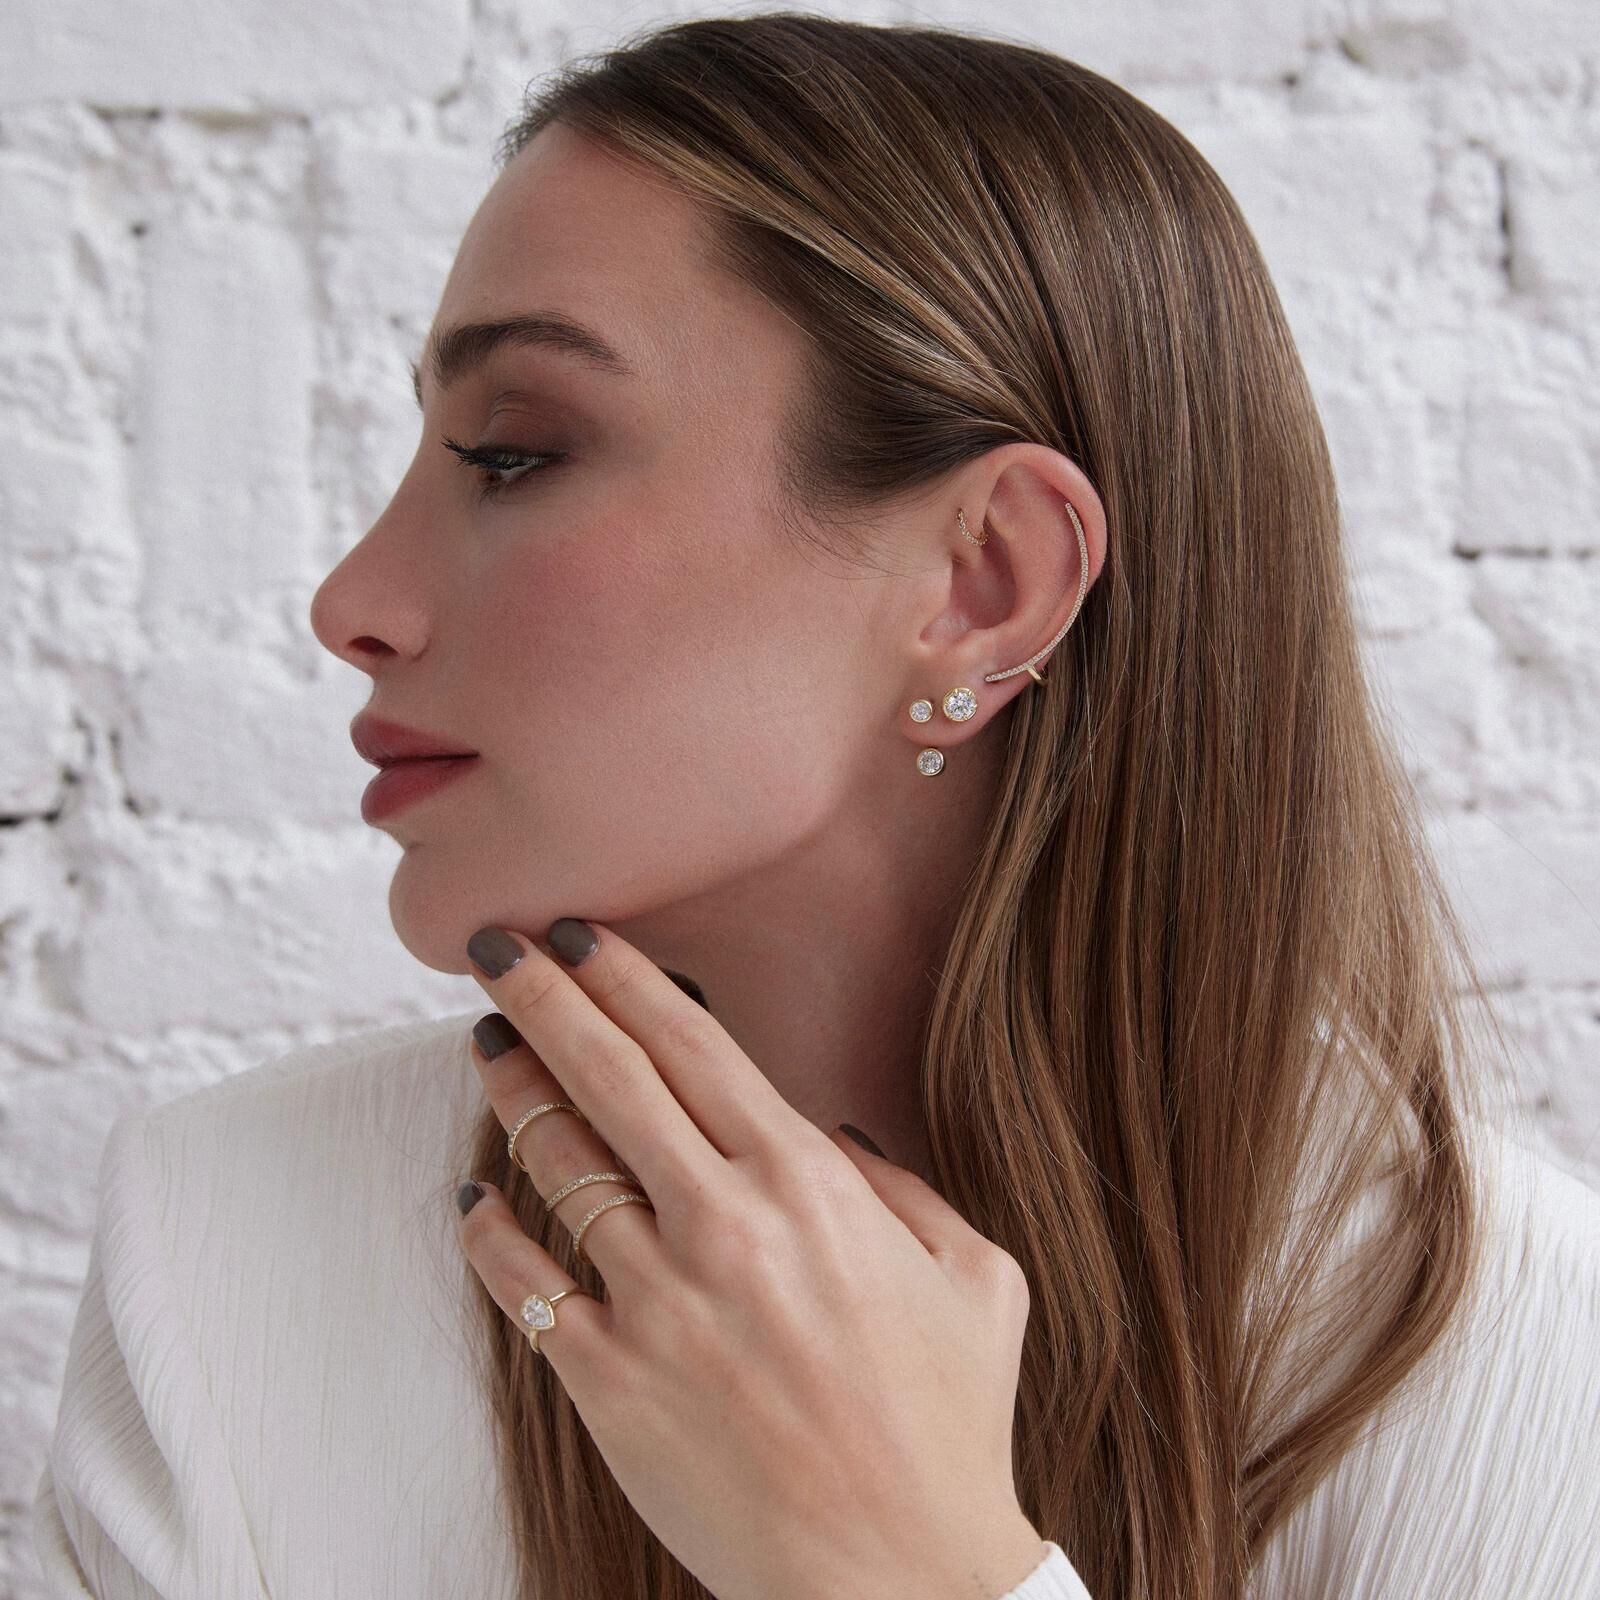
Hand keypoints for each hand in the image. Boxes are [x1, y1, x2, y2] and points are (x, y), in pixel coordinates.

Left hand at [456, 917, 1047, 1599]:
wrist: (898, 1580)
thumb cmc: (950, 1427)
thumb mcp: (977, 1278)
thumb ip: (905, 1188)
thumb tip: (835, 1138)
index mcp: (810, 1187)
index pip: (693, 1048)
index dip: (625, 979)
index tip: (579, 934)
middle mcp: (723, 1227)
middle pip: (609, 1079)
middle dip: (542, 997)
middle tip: (493, 944)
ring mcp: (658, 1305)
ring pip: (559, 1167)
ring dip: (514, 1095)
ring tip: (489, 1049)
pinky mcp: (611, 1385)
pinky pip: (527, 1286)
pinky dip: (491, 1233)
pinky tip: (476, 1197)